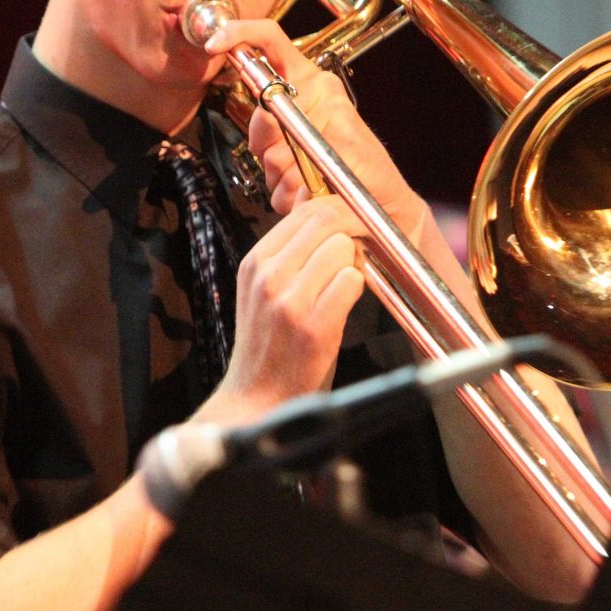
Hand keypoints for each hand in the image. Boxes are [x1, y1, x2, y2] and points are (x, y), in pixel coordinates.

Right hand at [196, 195, 365, 423]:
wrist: (256, 399)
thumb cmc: (267, 346)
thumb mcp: (263, 291)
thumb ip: (290, 256)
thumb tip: (331, 221)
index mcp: (255, 262)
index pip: (304, 212)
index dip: (335, 213)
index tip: (348, 227)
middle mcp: (268, 276)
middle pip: (326, 222)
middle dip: (349, 232)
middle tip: (355, 252)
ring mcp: (290, 301)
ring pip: (342, 249)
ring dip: (351, 265)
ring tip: (340, 289)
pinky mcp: (314, 326)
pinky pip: (352, 281)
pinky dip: (355, 290)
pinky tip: (342, 306)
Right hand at [203, 18, 427, 239]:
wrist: (382, 208)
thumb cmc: (373, 167)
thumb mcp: (345, 128)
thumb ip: (300, 118)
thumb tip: (265, 112)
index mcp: (311, 85)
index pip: (270, 43)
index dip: (241, 35)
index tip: (217, 44)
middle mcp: (296, 109)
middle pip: (256, 113)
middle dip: (270, 138)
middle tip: (294, 153)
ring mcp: (287, 144)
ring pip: (261, 153)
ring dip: (285, 173)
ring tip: (314, 180)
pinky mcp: (283, 175)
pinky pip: (269, 185)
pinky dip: (289, 195)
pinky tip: (310, 194)